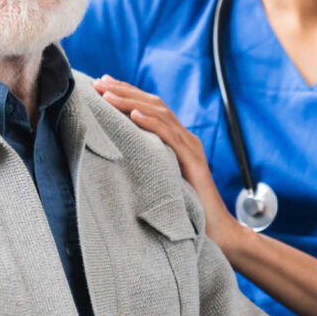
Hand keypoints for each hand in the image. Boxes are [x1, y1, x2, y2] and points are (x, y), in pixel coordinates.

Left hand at [92, 75, 244, 249]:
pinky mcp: (193, 161)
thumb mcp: (160, 179)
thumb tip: (114, 155)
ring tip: (108, 94)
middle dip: (126, 90)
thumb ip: (146, 162)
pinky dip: (151, 123)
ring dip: (132, 102)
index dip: (128, 94)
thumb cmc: (185, 210)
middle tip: (100, 82)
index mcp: (178, 140)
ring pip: (160, 114)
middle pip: (154, 104)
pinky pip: (171, 136)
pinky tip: (133, 115)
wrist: (217, 233)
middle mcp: (186, 138)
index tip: (103, 84)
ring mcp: (191, 147)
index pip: (151, 108)